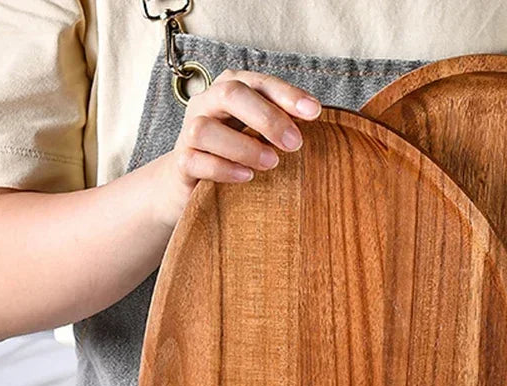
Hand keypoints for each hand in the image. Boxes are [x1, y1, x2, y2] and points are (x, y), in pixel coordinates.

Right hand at [156, 69, 321, 226]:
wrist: (189, 181)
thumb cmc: (235, 154)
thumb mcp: (259, 135)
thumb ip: (283, 127)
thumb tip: (326, 129)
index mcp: (231, 90)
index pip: (259, 82)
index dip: (287, 95)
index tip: (315, 112)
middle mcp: (207, 104)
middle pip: (231, 94)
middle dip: (267, 117)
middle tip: (295, 144)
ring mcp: (189, 132)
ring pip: (207, 129)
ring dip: (243, 145)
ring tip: (271, 163)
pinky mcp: (181, 162)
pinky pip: (196, 160)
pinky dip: (223, 169)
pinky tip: (246, 177)